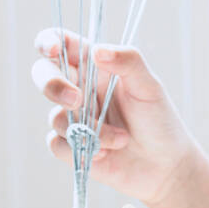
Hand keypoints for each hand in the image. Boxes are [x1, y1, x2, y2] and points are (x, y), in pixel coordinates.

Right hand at [31, 28, 198, 207]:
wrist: (165, 165)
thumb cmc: (159, 120)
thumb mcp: (150, 87)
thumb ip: (128, 62)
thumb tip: (98, 50)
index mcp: (96, 67)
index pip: (62, 44)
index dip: (48, 41)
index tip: (53, 50)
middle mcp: (80, 89)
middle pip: (43, 74)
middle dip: (51, 85)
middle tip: (76, 100)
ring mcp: (73, 118)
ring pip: (55, 116)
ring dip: (88, 130)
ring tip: (121, 139)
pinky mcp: (71, 146)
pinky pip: (56, 144)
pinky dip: (82, 150)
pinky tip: (106, 154)